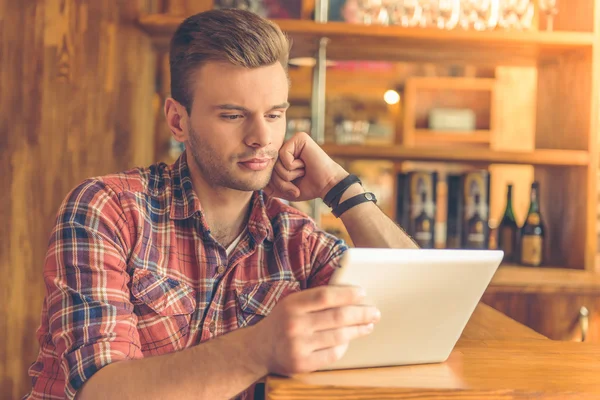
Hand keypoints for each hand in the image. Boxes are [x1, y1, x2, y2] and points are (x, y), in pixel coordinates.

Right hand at [250, 285, 380, 375]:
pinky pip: (332, 354)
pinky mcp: (302, 363)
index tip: (362, 293)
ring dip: (358, 330)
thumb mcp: (292, 303)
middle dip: (361, 313)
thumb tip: (349, 294)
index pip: (325, 296)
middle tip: (374, 312)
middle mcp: (294, 324)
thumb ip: (315, 298)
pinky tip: (349, 340)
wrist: (258, 349)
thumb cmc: (282, 322)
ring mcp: (298, 345)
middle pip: (337, 316)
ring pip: (338, 336)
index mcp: (292, 304)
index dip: (347, 294)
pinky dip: (344, 346)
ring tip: (368, 325)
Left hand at [265, 132, 347, 201]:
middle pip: (270, 167)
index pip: (267, 170)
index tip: (293, 187)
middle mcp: (285, 148)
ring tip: (302, 171)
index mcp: (282, 158)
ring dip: (289, 174)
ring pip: (276, 162)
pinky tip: (304, 164)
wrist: (327, 186)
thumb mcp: (284, 189)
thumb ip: (269, 186)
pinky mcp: (298, 138)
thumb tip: (256, 183)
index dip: (277, 183)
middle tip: (299, 179)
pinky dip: (293, 165)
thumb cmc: (308, 187)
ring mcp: (292, 142)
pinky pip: (284, 155)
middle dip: (282, 180)